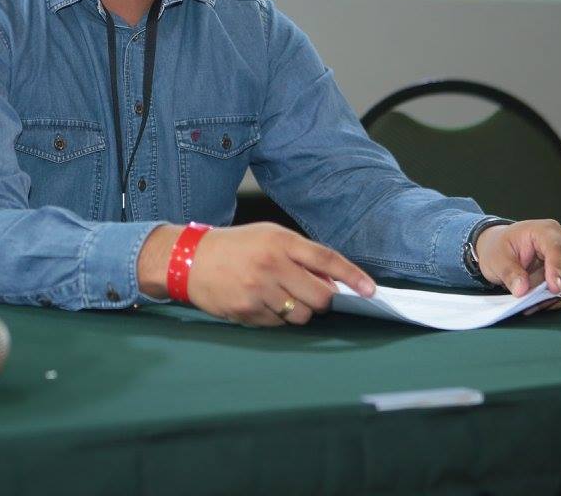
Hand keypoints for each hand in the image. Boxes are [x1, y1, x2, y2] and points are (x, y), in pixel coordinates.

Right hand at [139, 222, 374, 326]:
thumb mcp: (268, 236)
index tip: (370, 290)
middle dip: (323, 300)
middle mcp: (271, 265)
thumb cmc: (235, 246)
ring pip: (301, 315)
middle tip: (311, 293)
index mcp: (280, 241)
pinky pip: (278, 324)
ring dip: (299, 310)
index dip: (352, 276)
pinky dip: (277, 317)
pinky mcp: (246, 311)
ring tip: (279, 296)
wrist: (189, 259)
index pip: (326, 259)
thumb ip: (301, 255)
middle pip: (320, 296)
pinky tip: (260, 301)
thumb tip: (333, 281)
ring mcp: (258, 290)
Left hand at [474, 219, 560, 311]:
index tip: (553, 288)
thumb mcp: (496, 257)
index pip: (558, 250)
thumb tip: (522, 290)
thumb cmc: (502, 247)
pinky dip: (558, 301)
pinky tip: (540, 302)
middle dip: (553, 290)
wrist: (504, 248)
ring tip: (531, 302)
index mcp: (545, 230)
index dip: (557, 270)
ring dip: (555, 298)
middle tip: (530, 299)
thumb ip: (509, 272)